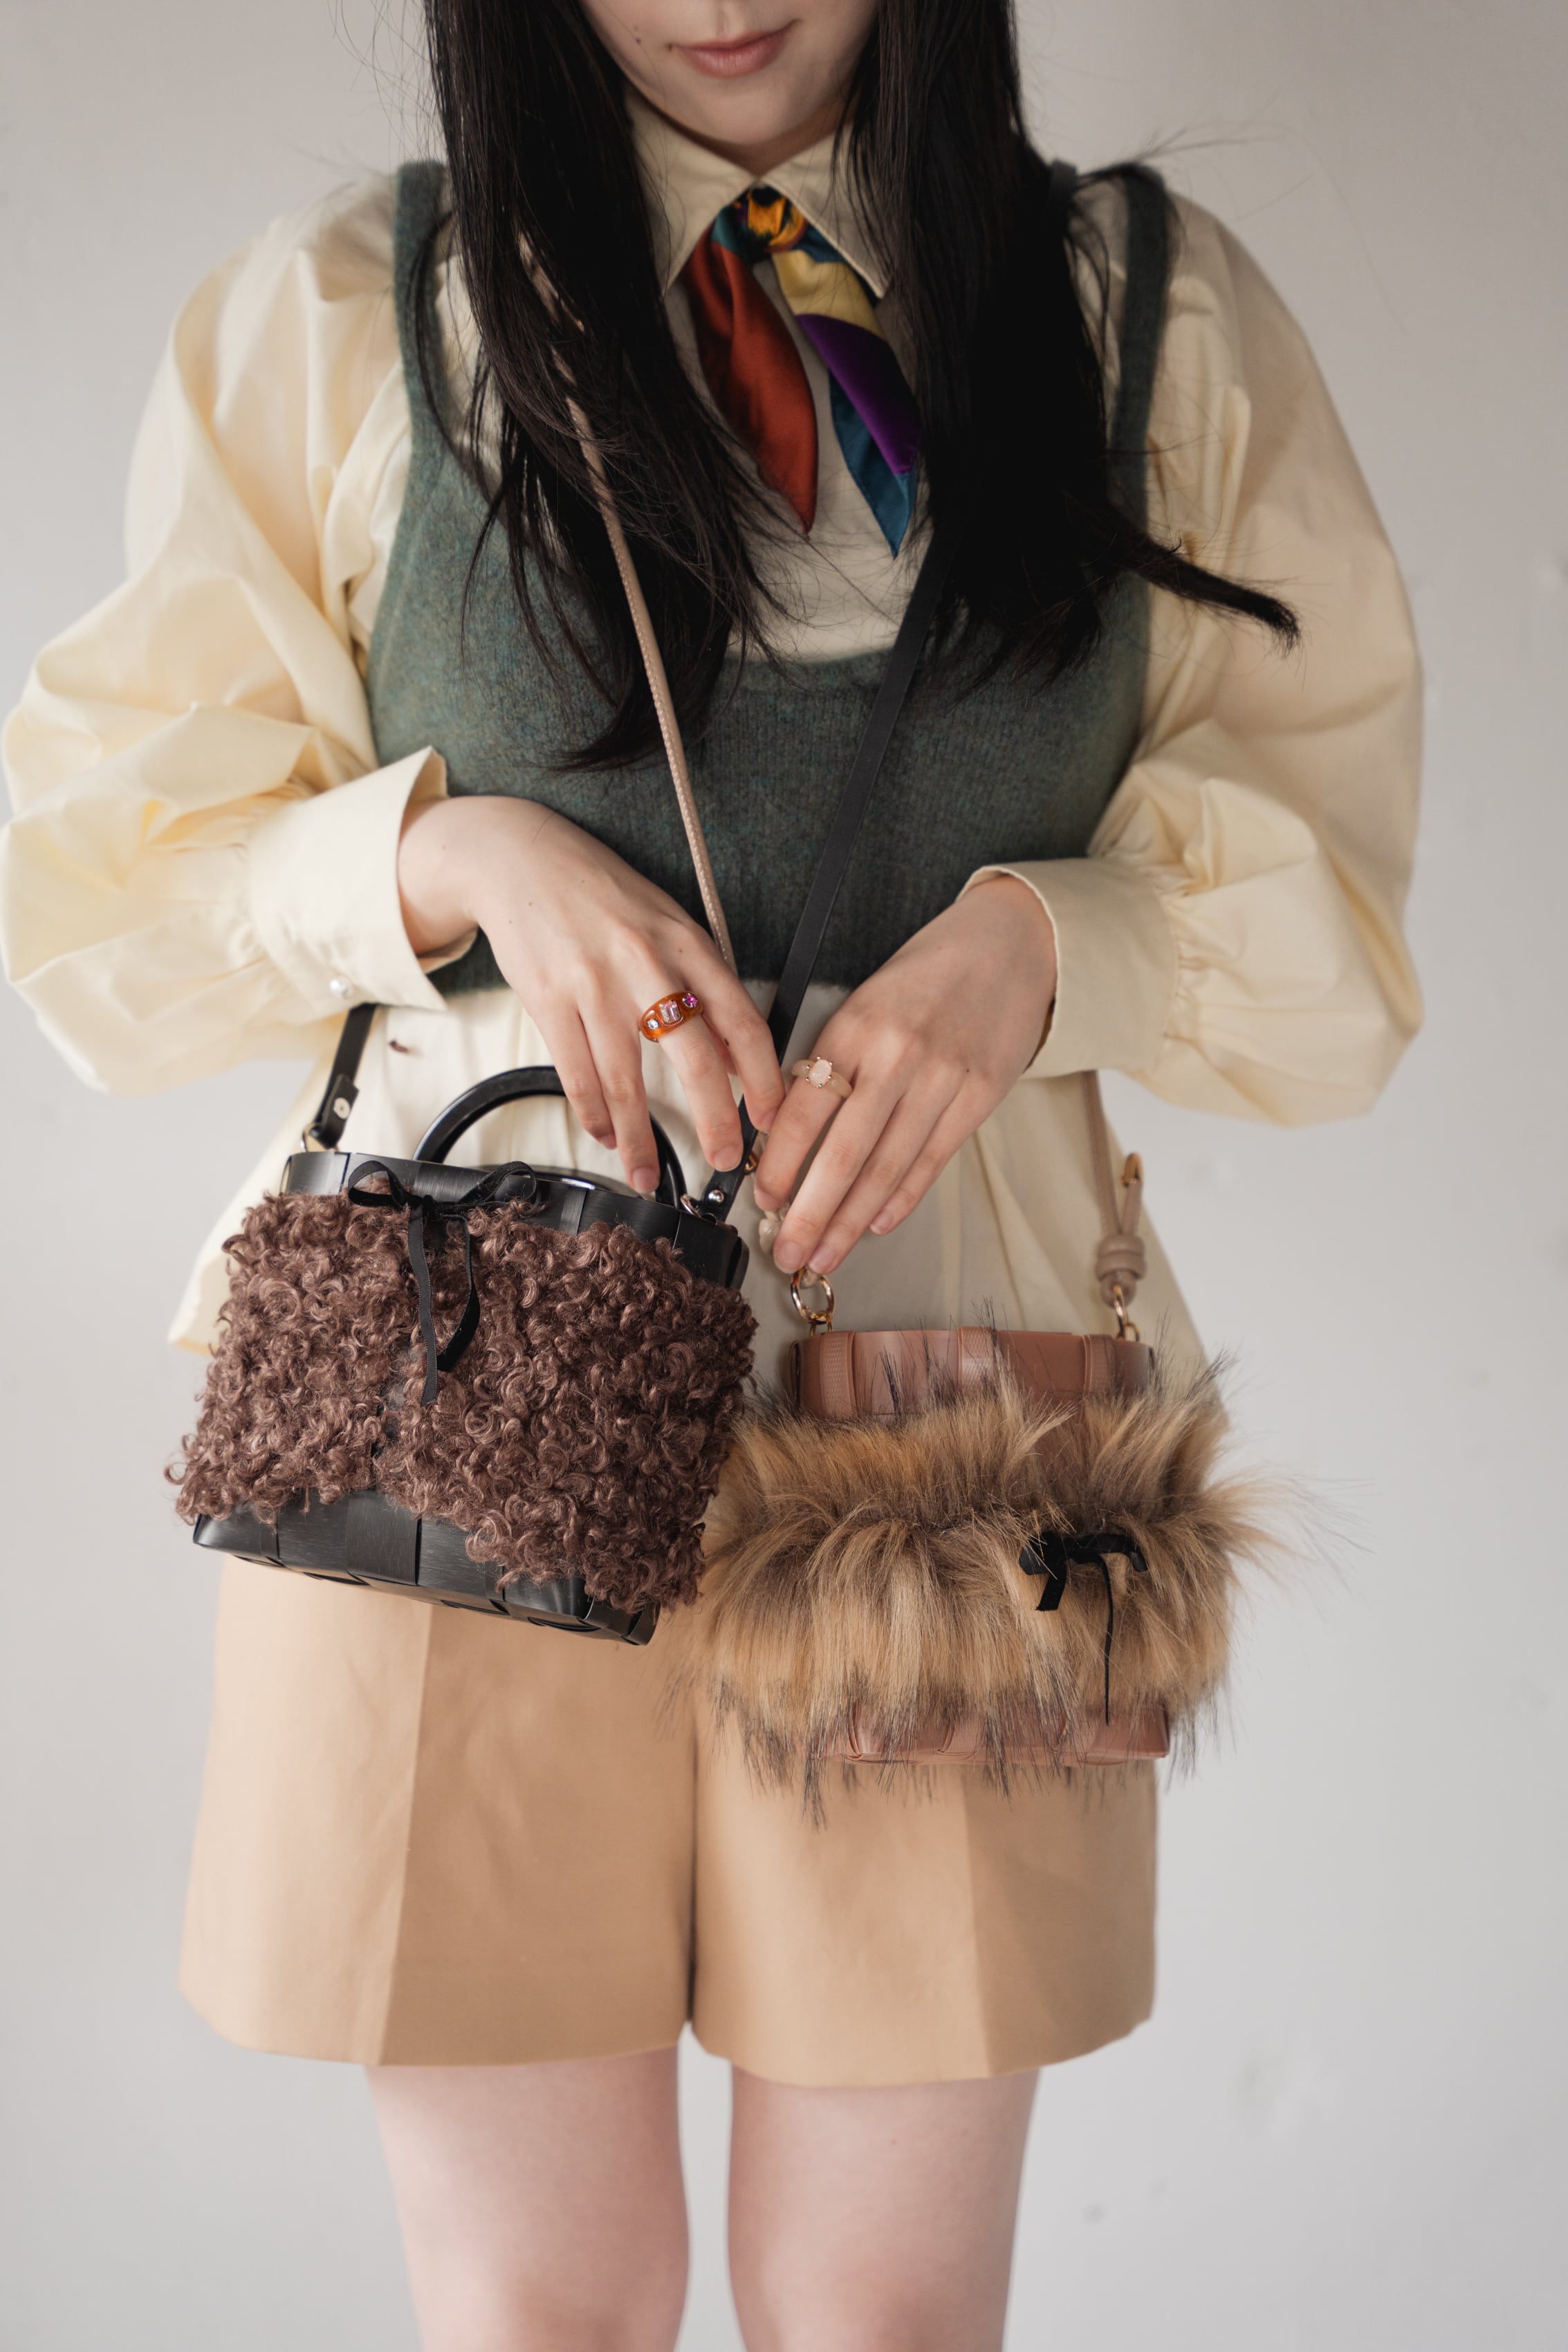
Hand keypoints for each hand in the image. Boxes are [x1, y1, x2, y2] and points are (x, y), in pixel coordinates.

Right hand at [397, 795, 783, 1189]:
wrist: (521, 859)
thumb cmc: (602, 895)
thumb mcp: (668, 926)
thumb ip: (703, 987)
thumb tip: (738, 1059)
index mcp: (688, 942)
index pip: (742, 1019)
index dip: (764, 1077)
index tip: (770, 1118)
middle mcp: (646, 963)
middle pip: (693, 1058)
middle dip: (714, 1120)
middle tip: (724, 1159)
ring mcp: (594, 983)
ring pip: (625, 1081)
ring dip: (638, 1139)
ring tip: (647, 1173)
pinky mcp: (548, 999)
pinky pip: (577, 1075)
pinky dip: (593, 1115)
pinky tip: (605, 1133)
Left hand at [751, 874, 1056, 1275]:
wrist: (1008, 945)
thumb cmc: (926, 976)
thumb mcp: (865, 1003)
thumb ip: (832, 1061)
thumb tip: (788, 1132)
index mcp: (854, 1028)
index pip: (804, 1111)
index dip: (779, 1165)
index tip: (762, 1201)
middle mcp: (897, 1056)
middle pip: (842, 1155)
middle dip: (809, 1215)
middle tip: (785, 1253)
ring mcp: (942, 1079)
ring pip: (886, 1169)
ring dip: (850, 1222)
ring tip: (824, 1256)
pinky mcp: (980, 1096)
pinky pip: (931, 1160)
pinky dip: (900, 1199)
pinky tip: (876, 1225)